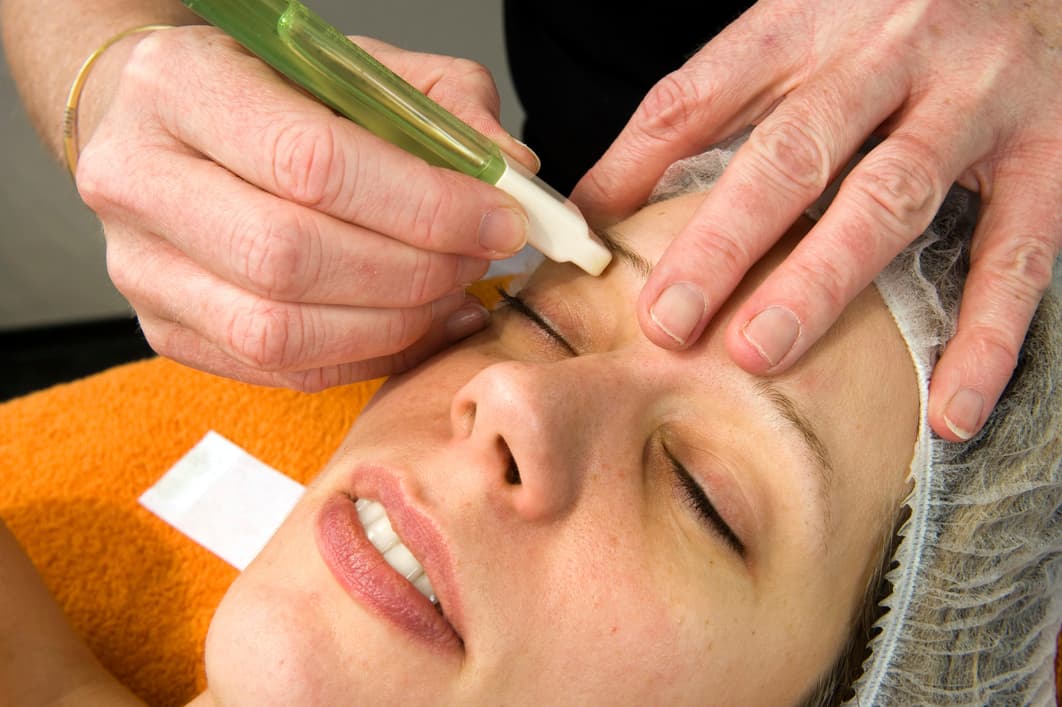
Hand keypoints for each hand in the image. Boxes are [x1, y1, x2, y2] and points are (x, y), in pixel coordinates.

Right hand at [76, 27, 537, 389]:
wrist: (164, 129)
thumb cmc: (268, 94)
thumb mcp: (357, 68)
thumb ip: (442, 105)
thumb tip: (514, 174)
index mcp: (180, 85)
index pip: (312, 162)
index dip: (424, 204)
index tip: (500, 219)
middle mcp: (139, 180)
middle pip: (291, 256)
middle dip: (414, 270)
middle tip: (478, 258)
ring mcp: (142, 268)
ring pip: (280, 331)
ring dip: (395, 322)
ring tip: (452, 292)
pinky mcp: (166, 330)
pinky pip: (282, 369)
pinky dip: (368, 356)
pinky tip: (419, 326)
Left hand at [572, 0, 1060, 440]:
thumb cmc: (887, 18)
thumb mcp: (788, 31)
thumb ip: (703, 107)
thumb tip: (598, 199)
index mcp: (804, 23)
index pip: (699, 95)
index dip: (634, 171)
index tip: (588, 249)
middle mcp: (885, 54)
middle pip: (790, 152)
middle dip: (723, 241)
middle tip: (667, 322)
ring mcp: (972, 101)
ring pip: (889, 197)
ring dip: (822, 281)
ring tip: (759, 353)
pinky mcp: (1046, 154)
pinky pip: (1016, 255)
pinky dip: (984, 338)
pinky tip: (947, 411)